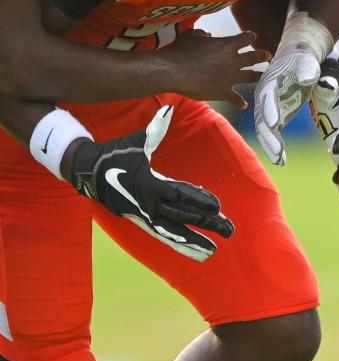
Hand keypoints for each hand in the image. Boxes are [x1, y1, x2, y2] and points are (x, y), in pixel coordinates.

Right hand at [66, 105, 233, 260]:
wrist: (87, 171)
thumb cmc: (114, 153)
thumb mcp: (135, 141)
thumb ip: (155, 128)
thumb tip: (168, 108)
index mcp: (148, 184)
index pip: (179, 195)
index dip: (199, 201)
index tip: (219, 207)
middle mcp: (147, 205)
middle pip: (182, 217)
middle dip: (207, 224)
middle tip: (230, 231)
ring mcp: (143, 216)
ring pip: (173, 232)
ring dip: (194, 242)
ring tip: (214, 251)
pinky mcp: (140, 222)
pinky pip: (163, 236)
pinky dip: (179, 245)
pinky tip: (195, 252)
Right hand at [165, 29, 268, 108]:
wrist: (174, 72)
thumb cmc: (181, 51)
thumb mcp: (192, 35)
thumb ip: (203, 34)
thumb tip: (209, 35)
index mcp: (227, 45)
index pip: (246, 38)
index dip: (249, 37)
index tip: (252, 37)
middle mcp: (233, 61)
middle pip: (254, 57)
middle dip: (262, 56)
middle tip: (267, 56)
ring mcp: (230, 78)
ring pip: (251, 77)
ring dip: (258, 76)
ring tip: (263, 76)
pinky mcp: (224, 92)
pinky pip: (236, 99)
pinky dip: (240, 102)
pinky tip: (243, 105)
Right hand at [254, 42, 322, 165]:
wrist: (296, 61)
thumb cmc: (302, 60)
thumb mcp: (306, 62)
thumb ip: (306, 70)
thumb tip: (307, 78)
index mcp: (269, 82)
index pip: (268, 97)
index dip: (270, 110)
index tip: (274, 124)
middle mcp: (264, 97)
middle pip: (263, 118)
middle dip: (269, 135)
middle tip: (277, 151)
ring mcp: (269, 108)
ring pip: (266, 130)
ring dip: (271, 145)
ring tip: (279, 160)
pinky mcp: (275, 116)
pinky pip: (273, 134)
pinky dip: (276, 146)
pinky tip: (281, 160)